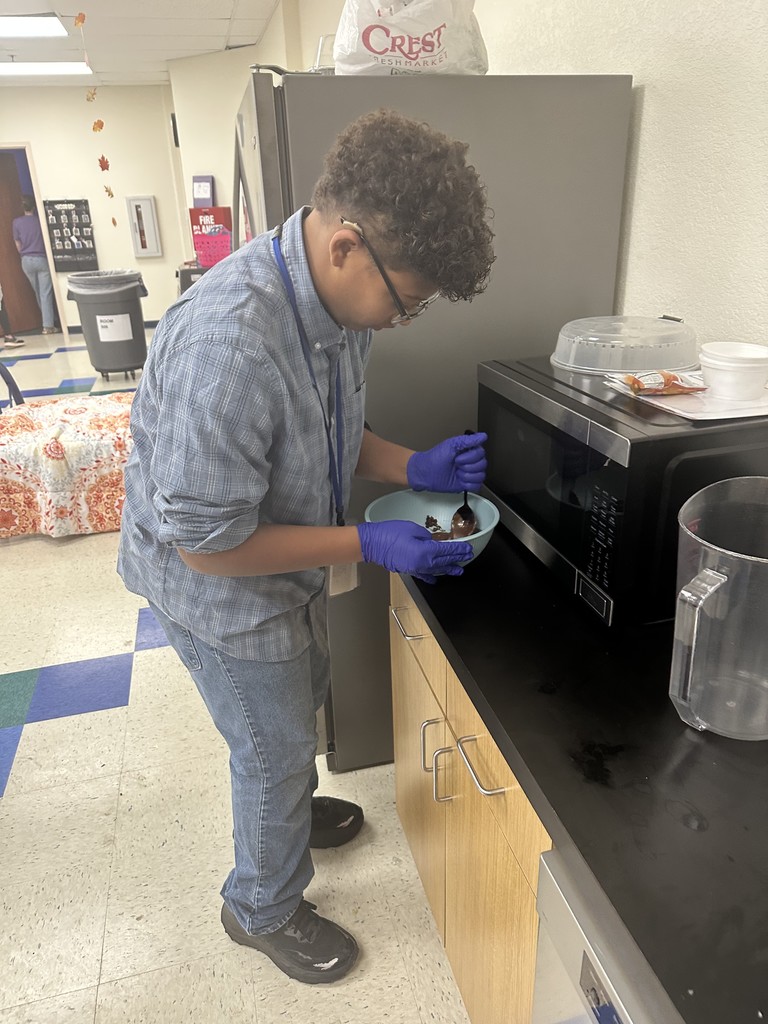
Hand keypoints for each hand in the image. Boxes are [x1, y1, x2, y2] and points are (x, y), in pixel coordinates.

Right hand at [357, 520, 472, 583]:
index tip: (468, 548)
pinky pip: (424, 575)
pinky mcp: (409, 570)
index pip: (447, 551)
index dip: (459, 549)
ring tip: (458, 570)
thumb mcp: (413, 529)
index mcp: (425, 552)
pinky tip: (436, 579)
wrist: (372, 544)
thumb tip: (433, 542)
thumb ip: (427, 537)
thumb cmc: (389, 533)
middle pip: (444, 561)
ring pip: (437, 570)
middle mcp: (423, 563)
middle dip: (457, 559)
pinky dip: (432, 576)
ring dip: (448, 569)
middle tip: (468, 557)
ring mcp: (416, 569)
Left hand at [406, 432, 486, 492]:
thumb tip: (483, 436)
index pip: (481, 453)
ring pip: (481, 476)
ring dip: (467, 475)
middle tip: (456, 465)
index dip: (470, 457)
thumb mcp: (451, 445)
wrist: (425, 473)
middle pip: (482, 465)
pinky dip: (468, 484)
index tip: (458, 457)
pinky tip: (459, 480)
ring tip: (457, 473)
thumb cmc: (434, 458)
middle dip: (467, 466)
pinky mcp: (466, 484)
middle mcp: (470, 461)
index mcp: (468, 450)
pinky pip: (476, 486)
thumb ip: (468, 440)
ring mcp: (469, 473)